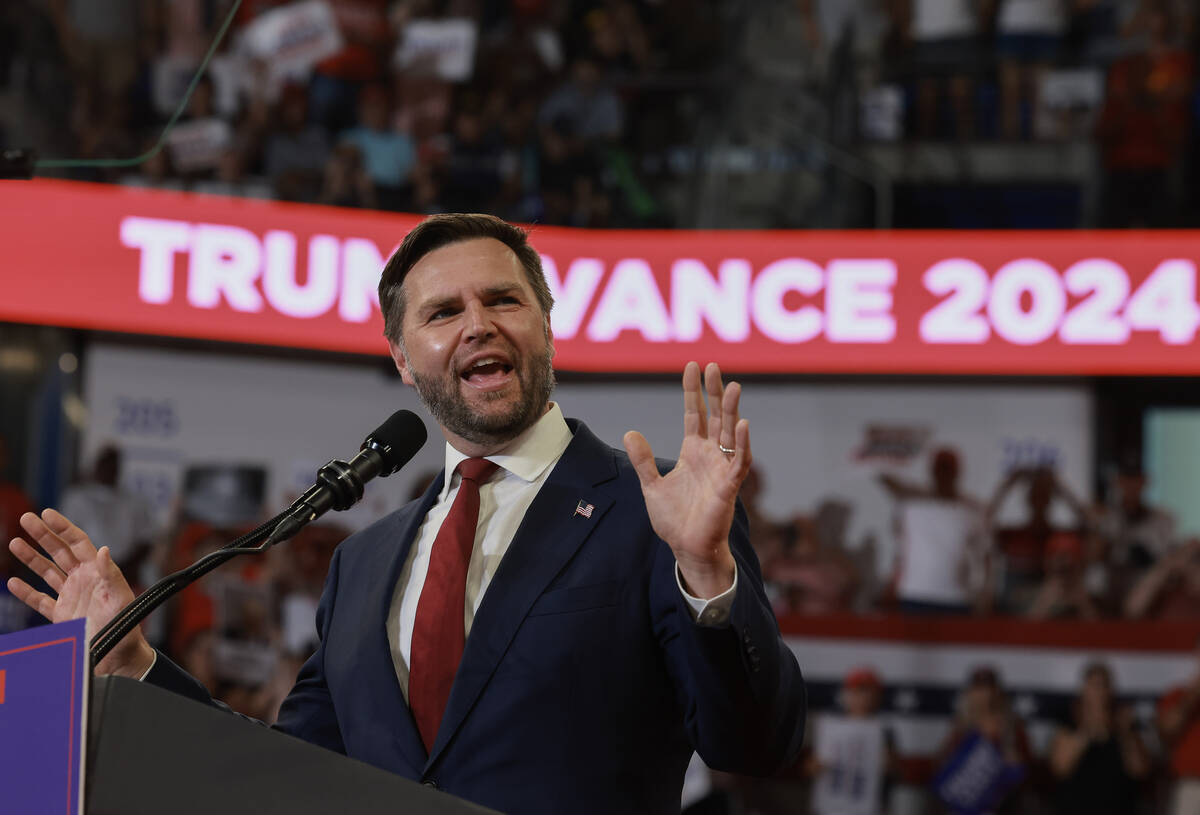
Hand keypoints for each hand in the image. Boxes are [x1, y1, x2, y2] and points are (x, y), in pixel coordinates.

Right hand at [7, 510, 154, 677]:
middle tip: (26, 518)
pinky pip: (40, 600)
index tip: (47, 513)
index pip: (78, 542)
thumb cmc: (126, 625)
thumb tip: (104, 550)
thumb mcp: (121, 597)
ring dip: (31, 558)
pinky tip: (14, 581)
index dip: (63, 527)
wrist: (118, 656)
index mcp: (98, 571)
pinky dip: (27, 592)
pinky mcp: (62, 614)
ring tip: (15, 542)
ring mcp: (71, 596)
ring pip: (47, 572)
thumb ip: (111, 574)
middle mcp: (83, 579)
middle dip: (43, 534)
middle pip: (59, 551)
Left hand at [623, 362, 748, 598]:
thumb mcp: (652, 486)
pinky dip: (743, 443)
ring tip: (733, 386)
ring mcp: (722, 469)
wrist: (687, 548)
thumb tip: (630, 432)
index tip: (692, 367)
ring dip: (732, 410)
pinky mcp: (729, 486)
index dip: (693, 392)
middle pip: (715, 416)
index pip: (694, 415)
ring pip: (730, 433)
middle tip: (712, 366)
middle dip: (714, 392)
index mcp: (693, 453)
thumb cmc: (674, 520)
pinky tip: (742, 423)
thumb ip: (644, 460)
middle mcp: (710, 456)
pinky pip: (739, 461)